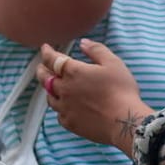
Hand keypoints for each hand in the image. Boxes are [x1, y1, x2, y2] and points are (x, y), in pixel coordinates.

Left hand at [38, 39, 154, 156]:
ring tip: (52, 85)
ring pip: (49, 96)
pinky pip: (58, 113)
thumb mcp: (114, 64)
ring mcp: (64, 107)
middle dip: (42, 69)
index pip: (53, 59)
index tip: (44, 48)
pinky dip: (59, 106)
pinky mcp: (68, 122)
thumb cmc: (121, 90)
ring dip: (49, 88)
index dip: (47, 52)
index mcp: (74, 72)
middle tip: (41, 65)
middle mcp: (64, 89)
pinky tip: (65, 106)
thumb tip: (83, 42)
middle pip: (45, 77)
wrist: (123, 121)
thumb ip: (97, 51)